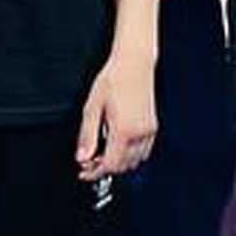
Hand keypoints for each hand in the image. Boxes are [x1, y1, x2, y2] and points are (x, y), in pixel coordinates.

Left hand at [76, 50, 157, 180]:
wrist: (134, 63)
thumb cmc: (113, 80)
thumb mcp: (92, 107)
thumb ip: (87, 136)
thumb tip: (83, 157)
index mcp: (124, 130)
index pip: (110, 164)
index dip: (95, 172)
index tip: (84, 172)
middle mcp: (139, 134)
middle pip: (123, 166)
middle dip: (105, 169)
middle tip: (90, 162)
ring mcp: (149, 131)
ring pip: (135, 162)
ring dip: (118, 163)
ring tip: (103, 154)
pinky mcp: (152, 127)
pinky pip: (143, 152)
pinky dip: (130, 156)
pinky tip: (118, 147)